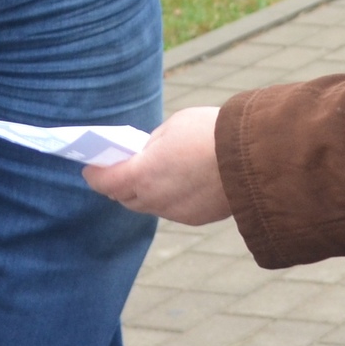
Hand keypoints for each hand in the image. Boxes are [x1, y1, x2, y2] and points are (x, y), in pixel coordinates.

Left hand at [83, 107, 226, 222]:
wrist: (254, 157)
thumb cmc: (211, 134)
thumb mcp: (174, 127)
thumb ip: (155, 143)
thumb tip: (150, 153)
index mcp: (142, 174)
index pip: (106, 182)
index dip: (95, 175)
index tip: (90, 169)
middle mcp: (155, 199)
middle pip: (126, 197)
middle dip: (119, 184)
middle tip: (119, 170)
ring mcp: (177, 212)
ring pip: (150, 205)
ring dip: (145, 192)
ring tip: (150, 175)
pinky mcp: (197, 218)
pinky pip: (174, 209)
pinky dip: (171, 197)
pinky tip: (180, 183)